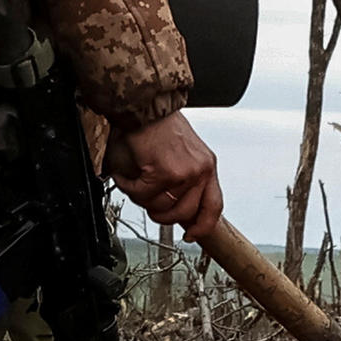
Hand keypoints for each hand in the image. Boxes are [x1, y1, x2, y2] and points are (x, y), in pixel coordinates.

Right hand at [111, 110, 220, 235]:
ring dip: (141, 198)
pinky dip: (128, 187)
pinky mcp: (164, 172)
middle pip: (183, 214)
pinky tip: (126, 174)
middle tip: (146, 199)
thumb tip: (173, 209)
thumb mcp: (184, 154)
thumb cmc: (158, 125)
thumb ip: (184, 182)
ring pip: (161, 207)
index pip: (214, 207)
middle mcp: (201, 170)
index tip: (190, 235)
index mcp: (207, 167)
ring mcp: (184, 173)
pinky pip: (142, 195)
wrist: (144, 105)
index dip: (202, 226)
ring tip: (134, 182)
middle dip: (160, 213)